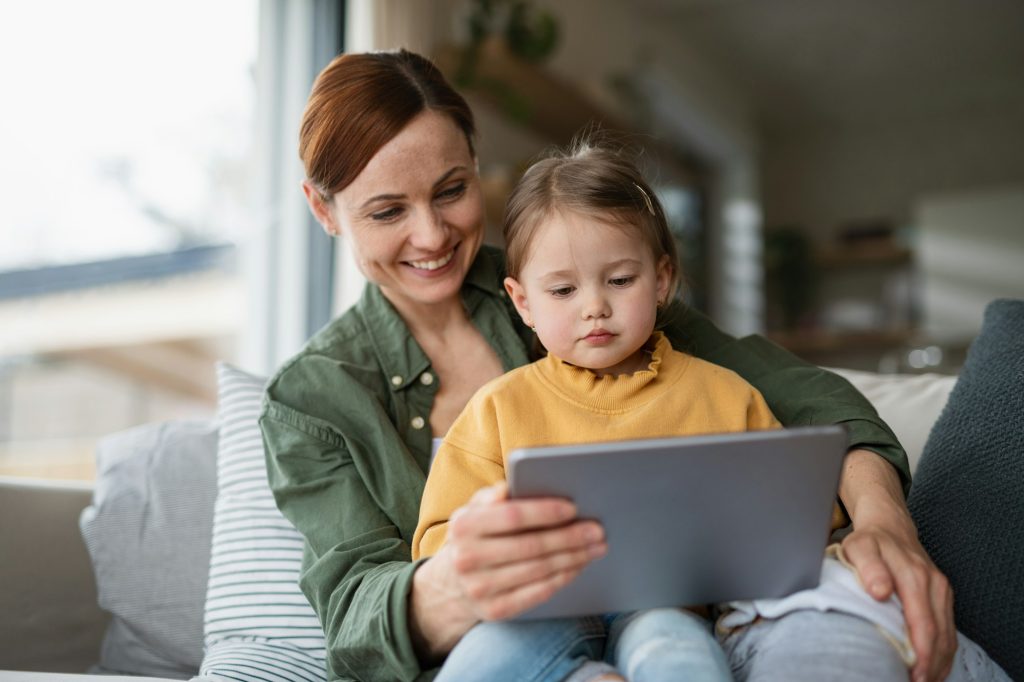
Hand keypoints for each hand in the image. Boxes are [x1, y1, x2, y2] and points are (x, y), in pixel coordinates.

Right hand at [409, 482, 606, 660]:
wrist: (448, 585)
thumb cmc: (473, 537)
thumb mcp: (472, 510)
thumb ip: (492, 496)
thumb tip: (512, 486)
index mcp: (463, 525)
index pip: (512, 516)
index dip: (545, 512)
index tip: (574, 508)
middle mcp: (468, 558)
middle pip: (531, 546)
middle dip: (570, 537)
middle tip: (597, 530)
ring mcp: (480, 588)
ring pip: (539, 570)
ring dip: (573, 557)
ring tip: (595, 546)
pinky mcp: (495, 611)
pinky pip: (538, 593)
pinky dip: (562, 578)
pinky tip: (578, 566)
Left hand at [841, 515, 955, 681]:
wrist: (889, 525)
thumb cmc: (870, 541)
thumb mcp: (859, 548)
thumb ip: (869, 568)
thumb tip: (880, 591)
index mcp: (914, 576)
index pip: (923, 623)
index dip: (921, 653)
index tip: (914, 673)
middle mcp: (933, 584)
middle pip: (939, 633)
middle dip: (931, 664)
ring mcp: (940, 590)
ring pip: (947, 634)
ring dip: (939, 661)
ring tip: (924, 680)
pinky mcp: (942, 595)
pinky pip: (948, 628)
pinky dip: (943, 650)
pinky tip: (934, 665)